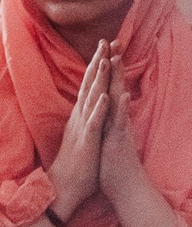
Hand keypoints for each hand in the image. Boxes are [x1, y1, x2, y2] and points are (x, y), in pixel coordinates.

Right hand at [48, 39, 111, 223]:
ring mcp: (82, 129)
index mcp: (80, 117)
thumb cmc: (74, 167)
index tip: (104, 48)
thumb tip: (88, 109)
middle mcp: (79, 118)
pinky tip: (106, 96)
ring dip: (98, 80)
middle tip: (105, 41)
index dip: (96, 67)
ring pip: (91, 99)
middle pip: (89, 85)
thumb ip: (83, 122)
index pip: (89, 86)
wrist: (62, 190)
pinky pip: (94, 123)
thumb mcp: (80, 138)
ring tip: (104, 60)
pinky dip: (100, 109)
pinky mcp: (86, 142)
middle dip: (98, 63)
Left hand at [100, 55, 152, 202]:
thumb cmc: (110, 163)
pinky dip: (120, 108)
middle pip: (115, 86)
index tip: (103, 47)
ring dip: (118, 80)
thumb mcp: (105, 136)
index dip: (106, 68)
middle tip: (112, 40)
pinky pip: (119, 123)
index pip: (108, 87)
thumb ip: (106, 119)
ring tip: (117, 59)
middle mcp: (116, 119)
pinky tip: (121, 94)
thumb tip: (105, 106)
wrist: (121, 186)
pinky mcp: (118, 141)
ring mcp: (119, 128)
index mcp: (110, 117)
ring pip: (118, 99)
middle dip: (114, 64)